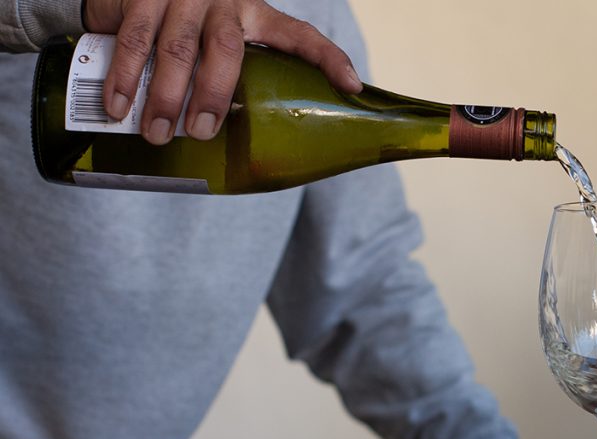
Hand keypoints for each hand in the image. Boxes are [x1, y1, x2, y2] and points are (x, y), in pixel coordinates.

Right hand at [82, 0, 362, 144]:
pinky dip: (123, 78)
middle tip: (200, 133)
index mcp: (256, 13)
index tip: (352, 87)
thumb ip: (243, 73)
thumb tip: (270, 141)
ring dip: (163, 96)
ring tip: (157, 133)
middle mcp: (223, 1)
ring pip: (175, 49)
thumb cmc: (190, 24)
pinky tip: (117, 107)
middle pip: (227, 51)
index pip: (300, 35)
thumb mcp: (225, 36)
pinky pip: (133, 40)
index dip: (328, 59)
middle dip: (213, 96)